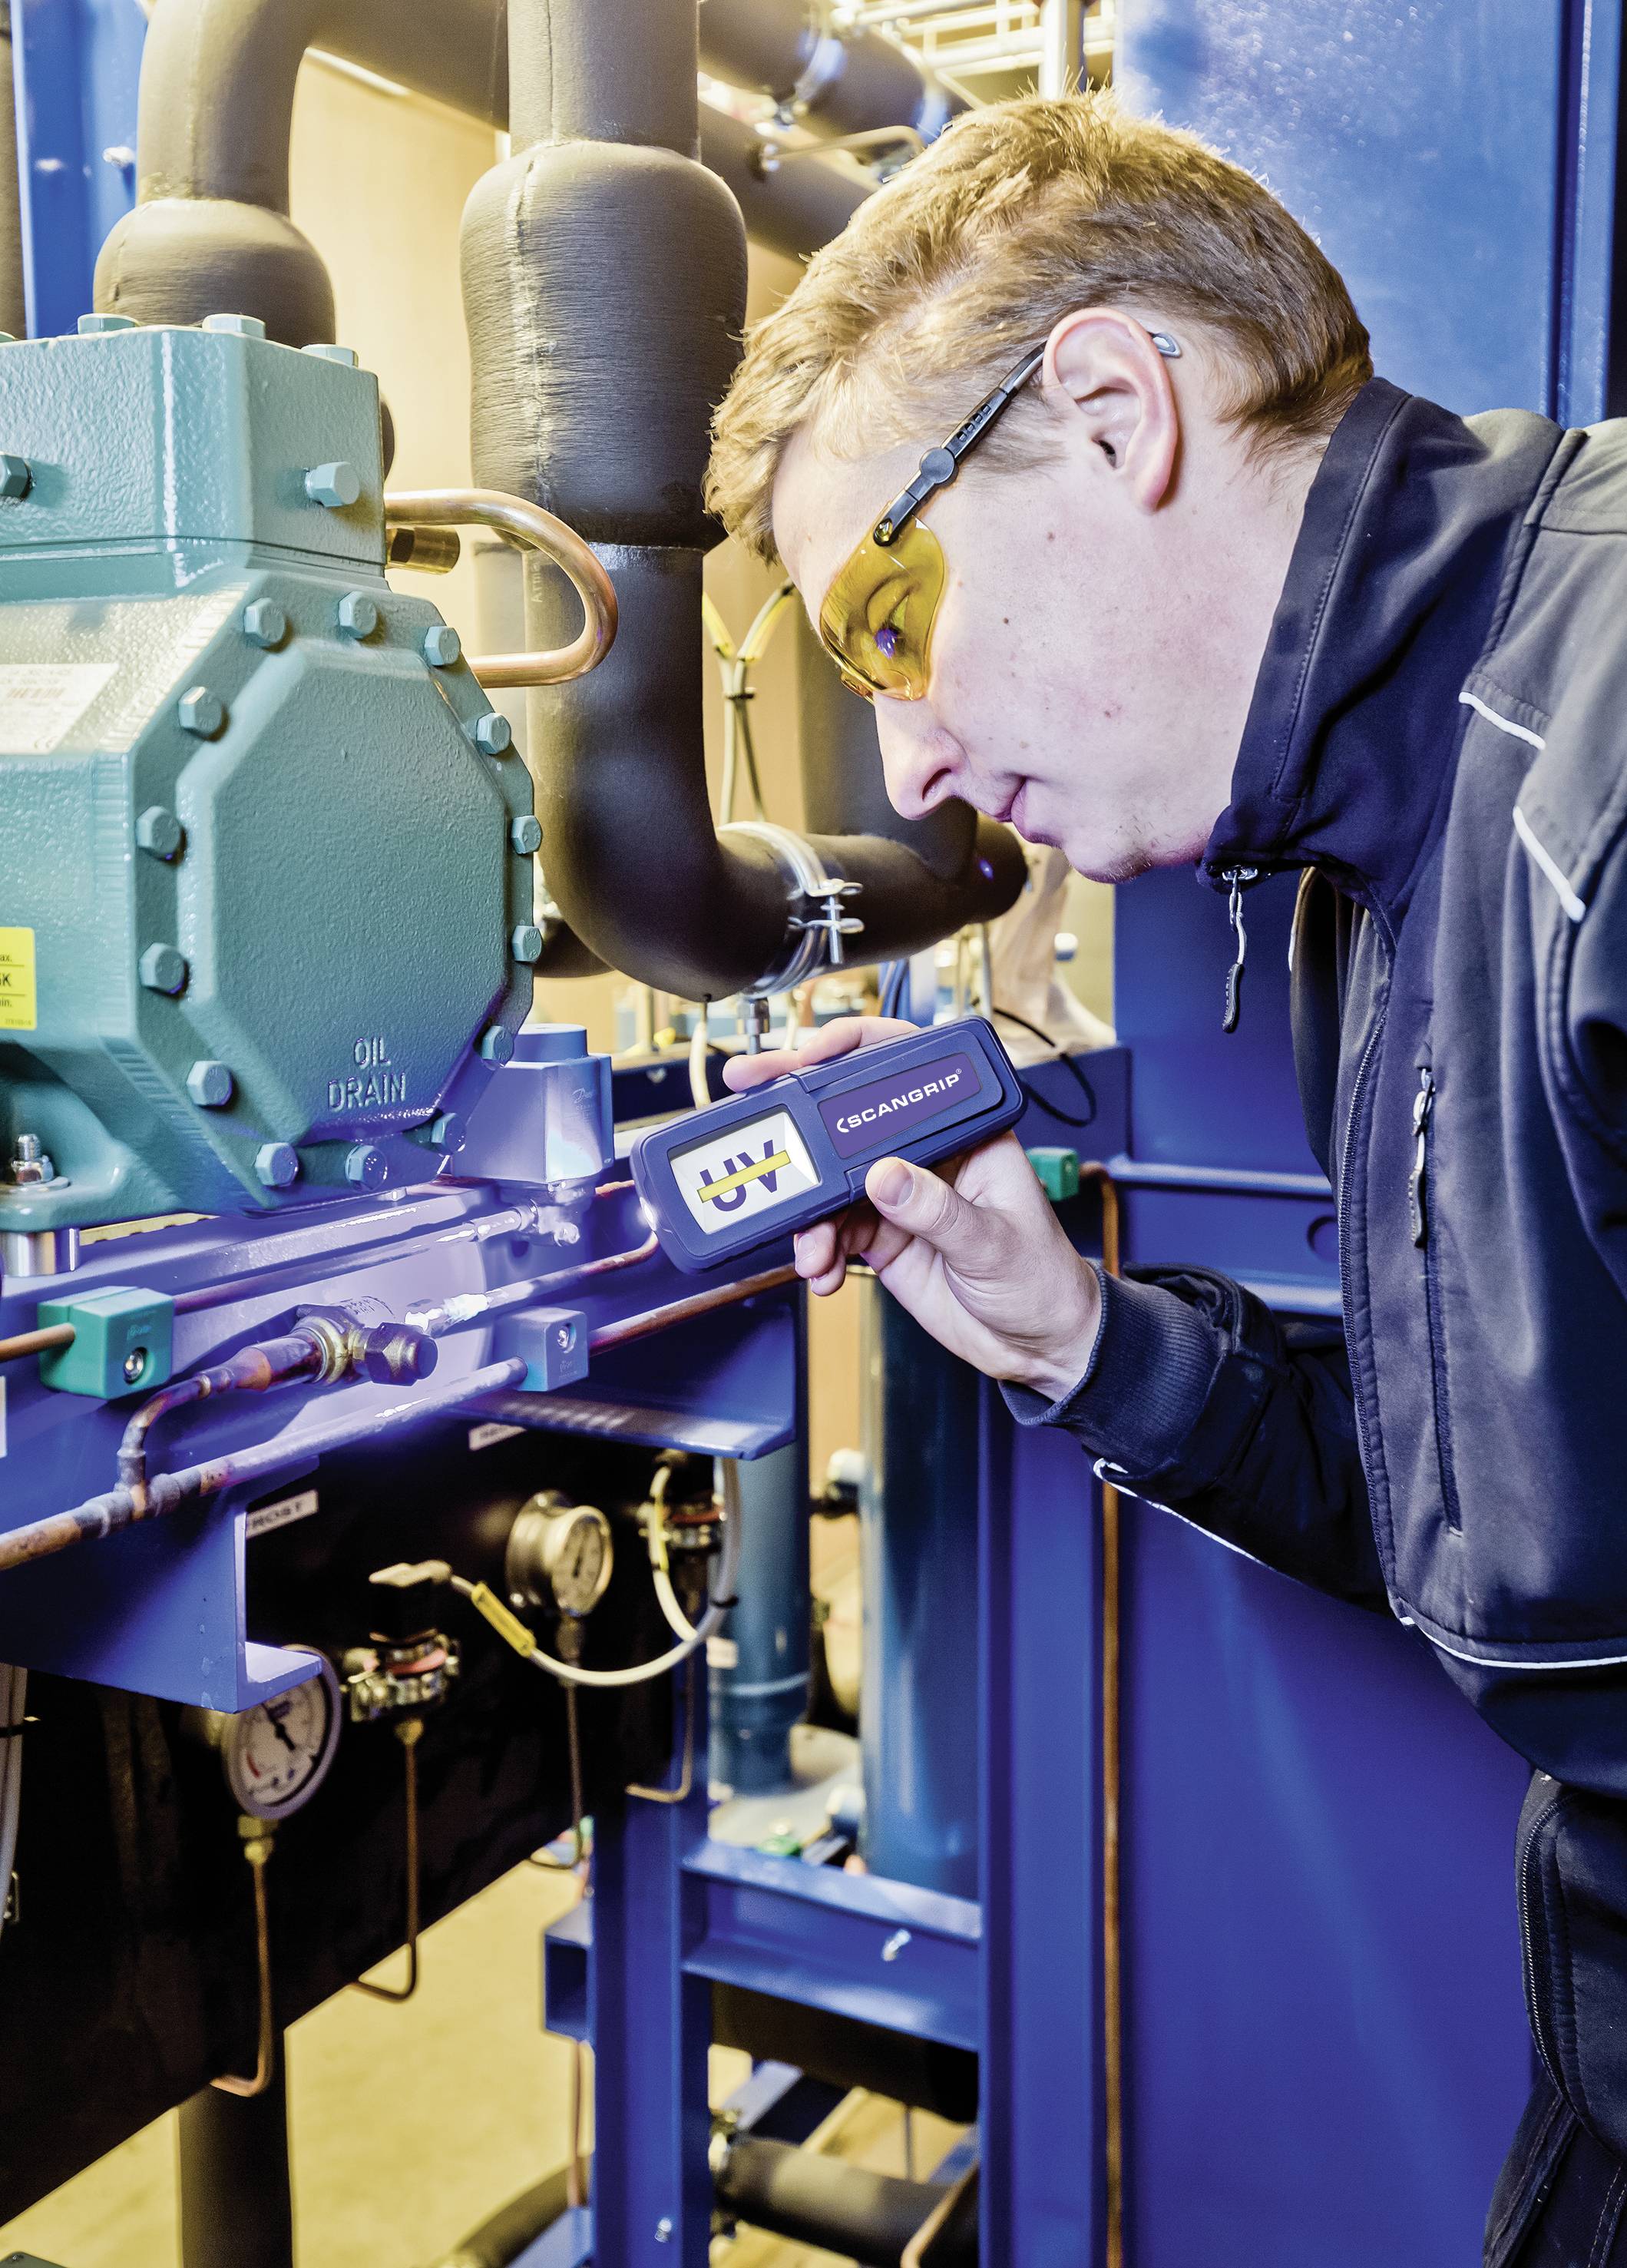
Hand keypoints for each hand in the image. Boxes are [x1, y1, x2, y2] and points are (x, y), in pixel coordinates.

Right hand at [723, 1017, 1101, 1399]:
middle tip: (755, 1112)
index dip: (857, 1049)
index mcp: (966, 1132)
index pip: (908, 1068)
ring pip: (831, 1183)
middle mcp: (926, 1154)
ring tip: (811, 1249)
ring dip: (809, 1215)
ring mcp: (898, 1194)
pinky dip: (817, 1251)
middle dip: (799, 1115)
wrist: (1036, 1346)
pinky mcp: (880, 1235)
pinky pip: (831, 1232)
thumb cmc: (1042, 1279)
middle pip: (852, 1118)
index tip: (813, 1055)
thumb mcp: (994, 1243)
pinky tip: (821, 1271)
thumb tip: (884, 1176)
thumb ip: (937, 1210)